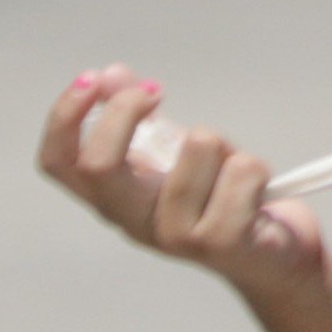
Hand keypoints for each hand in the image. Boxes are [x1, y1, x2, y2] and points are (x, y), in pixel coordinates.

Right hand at [40, 69, 323, 295]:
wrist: (273, 257)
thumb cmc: (220, 199)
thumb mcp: (177, 154)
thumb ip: (142, 121)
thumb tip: (111, 74)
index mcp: (115, 197)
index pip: (58, 163)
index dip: (64, 116)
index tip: (94, 78)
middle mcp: (133, 221)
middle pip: (99, 166)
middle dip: (125, 113)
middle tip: (157, 92)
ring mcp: (173, 237)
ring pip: (197, 147)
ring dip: (220, 142)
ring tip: (231, 167)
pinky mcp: (218, 243)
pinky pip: (242, 172)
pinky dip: (254, 167)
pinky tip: (257, 191)